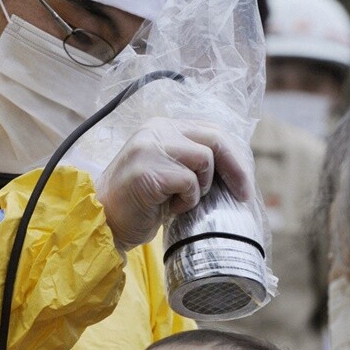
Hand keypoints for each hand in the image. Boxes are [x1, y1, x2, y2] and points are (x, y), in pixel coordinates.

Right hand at [96, 117, 249, 251]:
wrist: (105, 222)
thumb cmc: (140, 204)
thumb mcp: (170, 174)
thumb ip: (193, 161)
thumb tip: (237, 167)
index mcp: (163, 127)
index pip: (212, 130)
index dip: (234, 156)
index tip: (244, 182)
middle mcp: (157, 129)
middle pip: (215, 139)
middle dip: (236, 168)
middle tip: (244, 194)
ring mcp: (151, 147)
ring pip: (204, 159)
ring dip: (200, 188)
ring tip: (181, 202)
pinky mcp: (149, 169)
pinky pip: (189, 182)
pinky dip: (186, 200)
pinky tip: (168, 208)